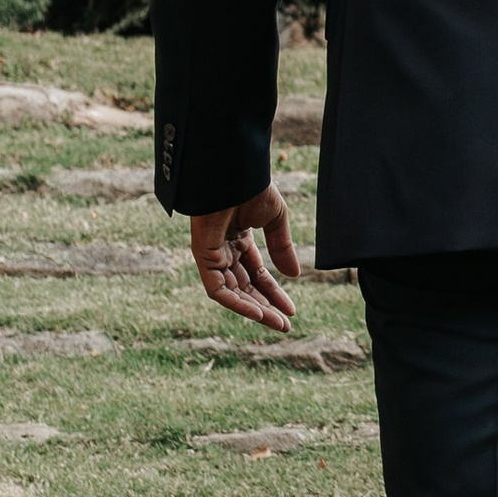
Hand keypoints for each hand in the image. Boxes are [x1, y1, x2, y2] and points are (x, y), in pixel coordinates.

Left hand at [189, 187, 300, 331]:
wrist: (233, 172)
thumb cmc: (253, 188)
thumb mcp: (275, 220)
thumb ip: (282, 247)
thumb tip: (294, 275)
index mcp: (240, 238)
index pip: (257, 273)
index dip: (274, 292)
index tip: (291, 310)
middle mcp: (224, 249)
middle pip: (245, 287)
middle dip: (266, 306)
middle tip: (285, 324)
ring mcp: (212, 253)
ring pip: (232, 292)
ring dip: (254, 309)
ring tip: (276, 323)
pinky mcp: (203, 255)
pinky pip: (217, 288)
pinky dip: (236, 303)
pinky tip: (257, 313)